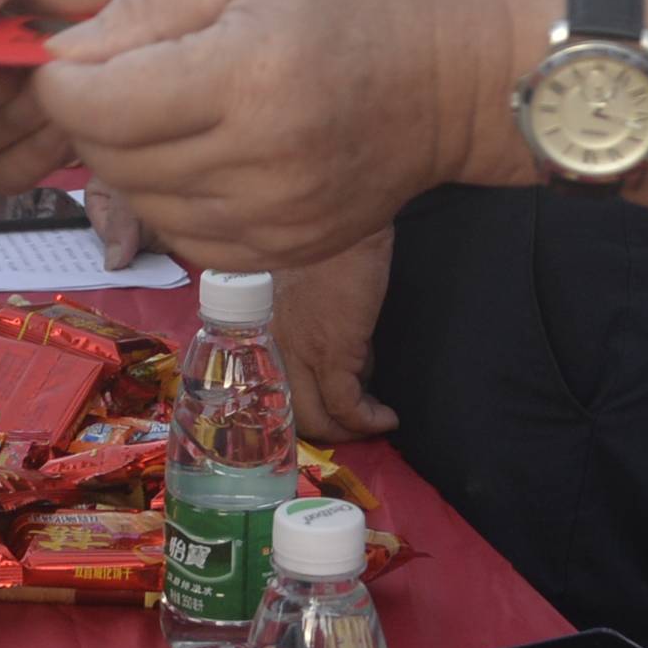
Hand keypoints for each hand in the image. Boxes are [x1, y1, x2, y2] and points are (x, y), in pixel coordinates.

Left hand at [29, 0, 539, 272]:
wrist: (461, 74)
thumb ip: (149, 4)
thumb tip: (65, 54)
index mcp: (247, 77)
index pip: (100, 106)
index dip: (60, 82)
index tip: (64, 56)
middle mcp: (259, 163)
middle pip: (112, 159)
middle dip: (87, 116)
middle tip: (110, 75)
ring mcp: (275, 219)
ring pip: (142, 204)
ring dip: (125, 158)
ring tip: (158, 107)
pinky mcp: (286, 252)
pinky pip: (186, 237)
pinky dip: (170, 197)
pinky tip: (197, 150)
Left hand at [274, 234, 400, 442]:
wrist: (347, 216)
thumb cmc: (333, 243)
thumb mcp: (311, 291)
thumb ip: (320, 326)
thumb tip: (353, 359)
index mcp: (260, 331)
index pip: (271, 393)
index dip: (306, 410)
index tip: (334, 411)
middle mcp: (271, 345)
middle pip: (291, 413)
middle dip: (329, 429)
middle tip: (358, 425)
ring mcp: (299, 349)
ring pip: (316, 416)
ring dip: (350, 431)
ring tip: (375, 421)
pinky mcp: (333, 349)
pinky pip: (347, 404)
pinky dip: (369, 420)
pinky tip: (387, 418)